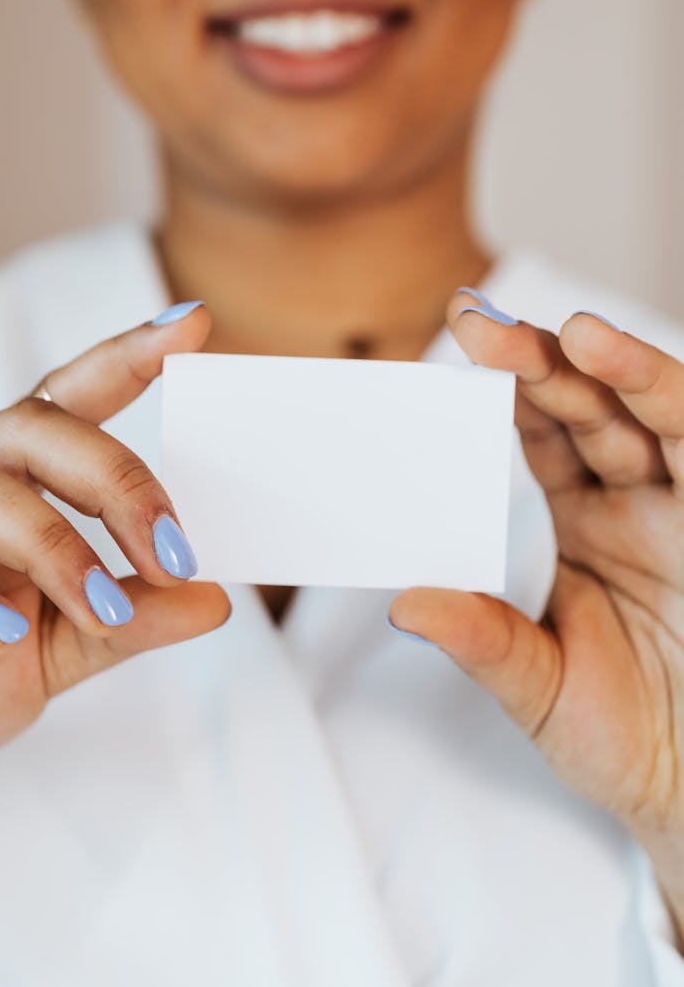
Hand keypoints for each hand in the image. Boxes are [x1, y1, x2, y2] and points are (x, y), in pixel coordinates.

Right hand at [0, 302, 229, 762]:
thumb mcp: (73, 644)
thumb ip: (135, 620)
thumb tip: (216, 600)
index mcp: (25, 472)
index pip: (79, 393)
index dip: (130, 353)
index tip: (193, 322)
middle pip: (40, 426)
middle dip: (119, 483)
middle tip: (176, 554)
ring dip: (53, 546)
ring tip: (103, 609)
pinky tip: (6, 632)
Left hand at [390, 291, 683, 861]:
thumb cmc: (625, 739)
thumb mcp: (539, 690)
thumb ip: (483, 641)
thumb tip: (407, 604)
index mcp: (580, 522)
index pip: (538, 435)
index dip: (504, 389)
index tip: (457, 346)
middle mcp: (633, 502)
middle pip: (589, 409)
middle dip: (542, 363)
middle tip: (483, 325)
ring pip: (656, 418)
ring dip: (621, 372)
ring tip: (576, 336)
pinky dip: (675, 407)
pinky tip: (641, 378)